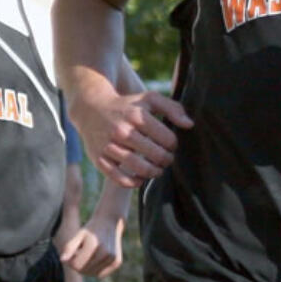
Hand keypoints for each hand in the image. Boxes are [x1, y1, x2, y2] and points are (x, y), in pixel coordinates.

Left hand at [60, 213, 124, 276]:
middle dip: (78, 265)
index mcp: (93, 245)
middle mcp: (105, 253)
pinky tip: (96, 259)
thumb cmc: (90, 229)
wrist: (109, 222)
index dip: (70, 262)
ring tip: (89, 255)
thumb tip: (62, 260)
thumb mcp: (78, 235)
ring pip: (93, 274)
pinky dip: (96, 270)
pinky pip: (101, 275)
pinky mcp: (117, 262)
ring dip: (87, 267)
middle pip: (84, 271)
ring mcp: (112, 258)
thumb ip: (69, 248)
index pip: (76, 265)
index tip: (71, 254)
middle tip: (79, 253)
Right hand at [71, 89, 192, 187]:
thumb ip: (173, 108)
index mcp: (137, 115)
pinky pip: (119, 179)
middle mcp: (122, 131)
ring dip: (154, 172)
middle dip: (167, 160)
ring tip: (157, 169)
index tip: (170, 145)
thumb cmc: (127, 105)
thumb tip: (190, 125)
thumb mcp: (149, 99)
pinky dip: (134, 182)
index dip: (173, 145)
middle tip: (166, 159)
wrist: (90, 109)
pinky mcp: (98, 158)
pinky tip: (140, 178)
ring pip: (140, 169)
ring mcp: (109, 146)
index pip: (168, 140)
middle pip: (157, 156)